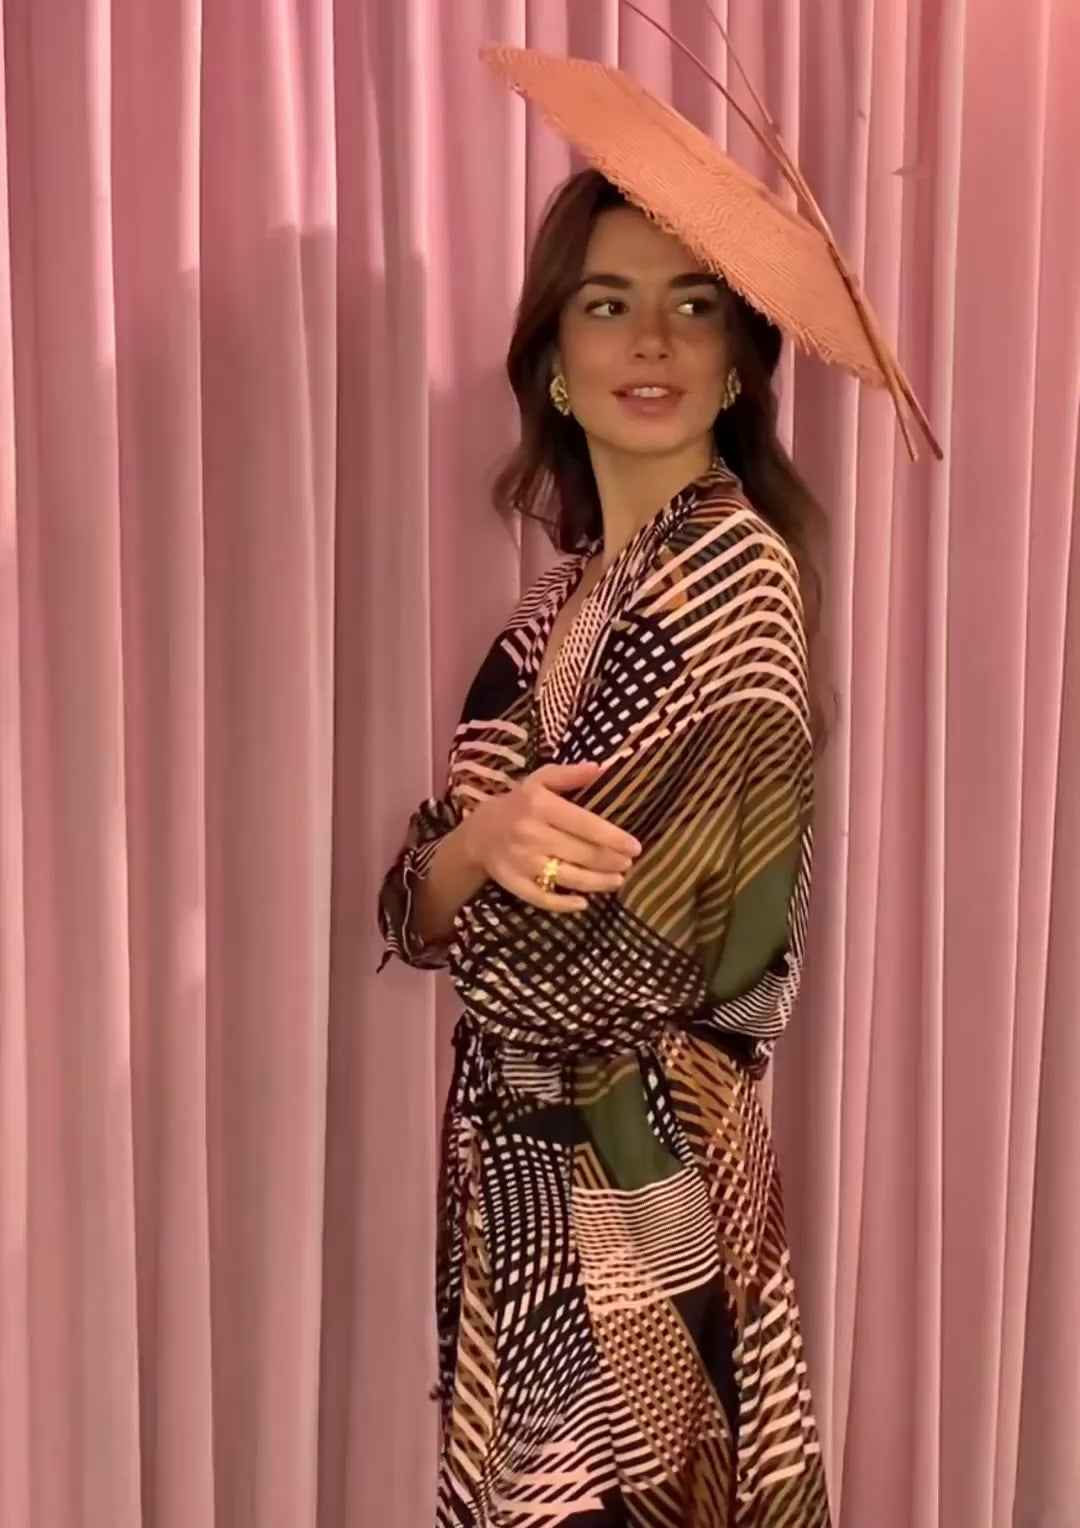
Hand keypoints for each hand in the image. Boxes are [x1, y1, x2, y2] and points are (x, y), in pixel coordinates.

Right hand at [461, 762, 640, 912]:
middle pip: (582, 853)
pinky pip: (543, 898)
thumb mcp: (539, 781)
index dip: (613, 837)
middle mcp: (531, 834)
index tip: (635, 846)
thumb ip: (569, 774)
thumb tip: (601, 768)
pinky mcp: (513, 883)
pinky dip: (565, 903)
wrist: (478, 832)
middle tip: (628, 864)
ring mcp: (522, 862)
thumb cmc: (518, 804)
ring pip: (568, 878)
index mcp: (540, 805)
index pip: (584, 823)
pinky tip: (584, 903)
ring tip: (617, 881)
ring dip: (598, 883)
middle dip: (611, 861)